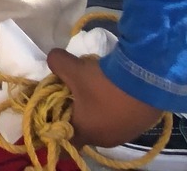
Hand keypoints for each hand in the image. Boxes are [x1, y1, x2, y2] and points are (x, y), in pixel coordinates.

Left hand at [45, 49, 162, 149]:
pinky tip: (113, 88)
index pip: (65, 137)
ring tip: (94, 84)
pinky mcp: (140, 125)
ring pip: (102, 121)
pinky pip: (119, 117)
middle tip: (71, 89)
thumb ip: (55, 63)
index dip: (56, 123)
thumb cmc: (103, 83)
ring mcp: (125, 134)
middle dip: (75, 109)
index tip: (52, 105)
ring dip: (95, 105)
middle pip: (83, 126)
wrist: (147, 83)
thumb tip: (53, 60)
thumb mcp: (72, 67)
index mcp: (86, 133)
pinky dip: (113, 105)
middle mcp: (106, 139)